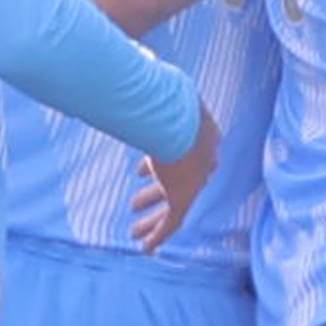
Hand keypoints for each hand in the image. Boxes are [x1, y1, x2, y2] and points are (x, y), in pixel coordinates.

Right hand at [132, 107, 219, 251]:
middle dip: (154, 193)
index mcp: (200, 134)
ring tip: (133, 230)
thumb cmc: (163, 101)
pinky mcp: (184, 196)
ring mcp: (195, 178)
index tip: (140, 172)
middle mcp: (202, 159)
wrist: (178, 118)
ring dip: (151, 218)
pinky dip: (157, 236)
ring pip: (173, 205)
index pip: (183, 154)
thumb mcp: (155, 94)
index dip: (157, 166)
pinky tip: (145, 248)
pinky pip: (172, 222)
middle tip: (134, 202)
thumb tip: (123, 77)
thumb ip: (141, 93)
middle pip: (178, 181)